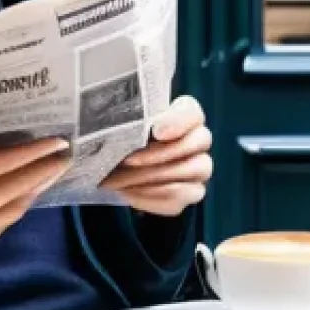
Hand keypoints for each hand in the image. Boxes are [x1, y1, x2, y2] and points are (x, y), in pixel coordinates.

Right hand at [0, 127, 70, 258]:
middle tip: (65, 152)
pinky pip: (4, 224)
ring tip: (57, 169)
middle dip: (40, 169)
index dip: (26, 153)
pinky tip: (35, 189)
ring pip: (10, 209)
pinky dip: (22, 205)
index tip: (53, 140)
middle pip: (7, 188)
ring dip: (37, 188)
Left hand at [101, 95, 211, 215]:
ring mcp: (199, 168)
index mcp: (183, 114)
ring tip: (122, 180)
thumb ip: (124, 119)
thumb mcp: (116, 123)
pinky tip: (128, 193)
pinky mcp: (190, 193)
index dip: (179, 120)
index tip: (156, 131)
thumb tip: (119, 123)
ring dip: (155, 177)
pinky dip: (152, 197)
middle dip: (161, 153)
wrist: (109, 164)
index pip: (194, 111)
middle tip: (129, 160)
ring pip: (196, 170)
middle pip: (200, 140)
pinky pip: (180, 199)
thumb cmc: (116, 138)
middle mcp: (198, 139)